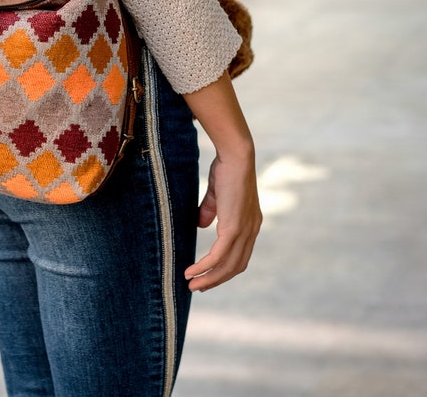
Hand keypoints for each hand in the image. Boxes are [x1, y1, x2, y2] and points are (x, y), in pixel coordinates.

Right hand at [184, 149, 261, 291]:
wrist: (236, 156)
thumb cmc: (226, 168)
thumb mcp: (218, 194)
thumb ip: (211, 210)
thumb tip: (201, 224)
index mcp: (250, 224)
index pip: (240, 255)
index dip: (225, 269)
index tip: (208, 276)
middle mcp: (251, 231)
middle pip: (235, 266)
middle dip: (216, 279)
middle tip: (198, 287)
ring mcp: (244, 231)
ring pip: (227, 266)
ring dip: (209, 278)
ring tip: (191, 285)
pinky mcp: (234, 228)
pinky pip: (219, 255)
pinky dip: (205, 267)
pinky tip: (192, 271)